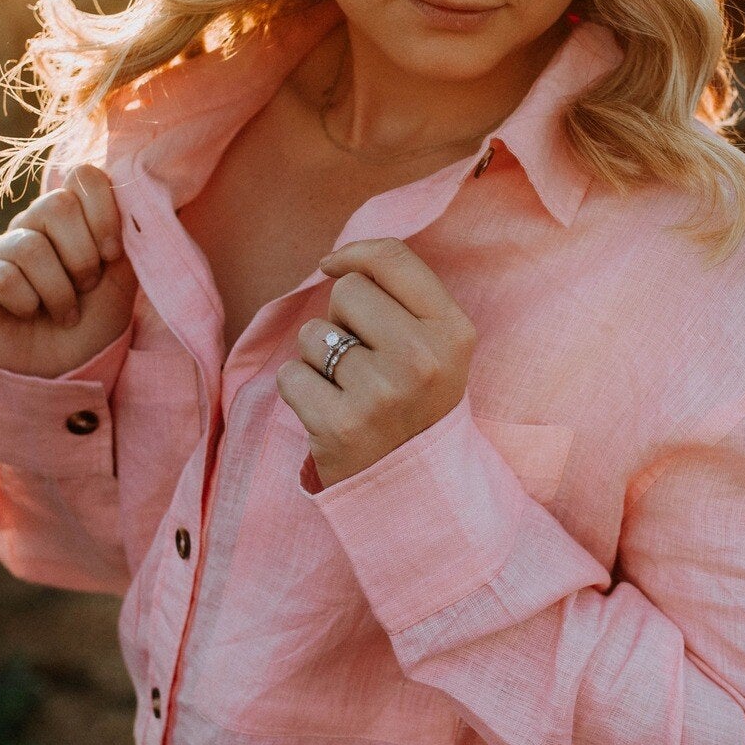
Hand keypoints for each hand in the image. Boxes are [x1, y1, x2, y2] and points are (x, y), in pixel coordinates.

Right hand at [0, 164, 137, 378]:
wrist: (59, 376)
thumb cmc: (90, 326)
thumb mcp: (121, 282)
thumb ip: (127, 239)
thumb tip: (128, 200)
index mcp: (70, 219)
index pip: (83, 177)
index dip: (103, 212)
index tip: (112, 255)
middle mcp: (31, 226)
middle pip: (56, 205)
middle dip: (82, 257)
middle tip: (85, 289)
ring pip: (29, 246)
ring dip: (58, 291)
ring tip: (64, 314)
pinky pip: (1, 276)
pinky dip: (25, 303)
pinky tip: (28, 315)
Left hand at [276, 238, 475, 487]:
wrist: (413, 491)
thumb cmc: (415, 403)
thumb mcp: (435, 347)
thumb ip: (401, 296)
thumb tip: (335, 262)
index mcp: (453, 332)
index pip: (392, 257)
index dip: (353, 253)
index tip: (333, 266)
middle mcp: (423, 360)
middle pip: (347, 292)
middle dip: (342, 319)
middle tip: (364, 361)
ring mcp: (382, 394)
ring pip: (313, 334)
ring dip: (318, 358)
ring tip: (348, 390)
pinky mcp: (340, 426)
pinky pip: (290, 375)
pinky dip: (300, 391)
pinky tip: (329, 413)